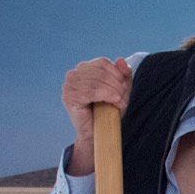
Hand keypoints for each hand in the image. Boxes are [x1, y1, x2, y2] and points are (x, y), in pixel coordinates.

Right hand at [60, 57, 133, 175]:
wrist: (98, 133)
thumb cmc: (108, 111)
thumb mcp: (120, 90)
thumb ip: (123, 75)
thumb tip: (121, 60)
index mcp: (83, 69)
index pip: (102, 62)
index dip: (117, 73)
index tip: (125, 87)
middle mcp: (73, 74)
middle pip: (100, 72)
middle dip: (117, 84)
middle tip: (124, 98)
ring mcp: (69, 85)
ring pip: (97, 81)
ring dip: (114, 92)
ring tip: (121, 103)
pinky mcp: (69, 97)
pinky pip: (91, 91)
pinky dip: (107, 96)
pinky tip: (114, 102)